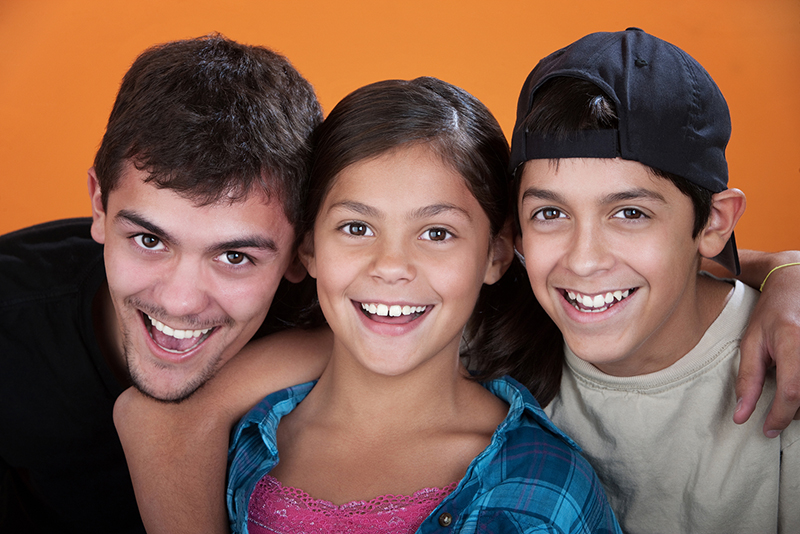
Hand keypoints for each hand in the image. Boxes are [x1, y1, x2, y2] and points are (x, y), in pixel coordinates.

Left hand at [735, 254, 799, 436]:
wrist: (796, 287)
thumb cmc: (771, 313)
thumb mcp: (751, 342)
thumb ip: (748, 379)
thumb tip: (741, 415)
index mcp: (792, 341)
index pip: (792, 391)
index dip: (780, 416)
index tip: (766, 430)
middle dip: (790, 413)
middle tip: (774, 411)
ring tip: (786, 399)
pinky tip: (795, 388)